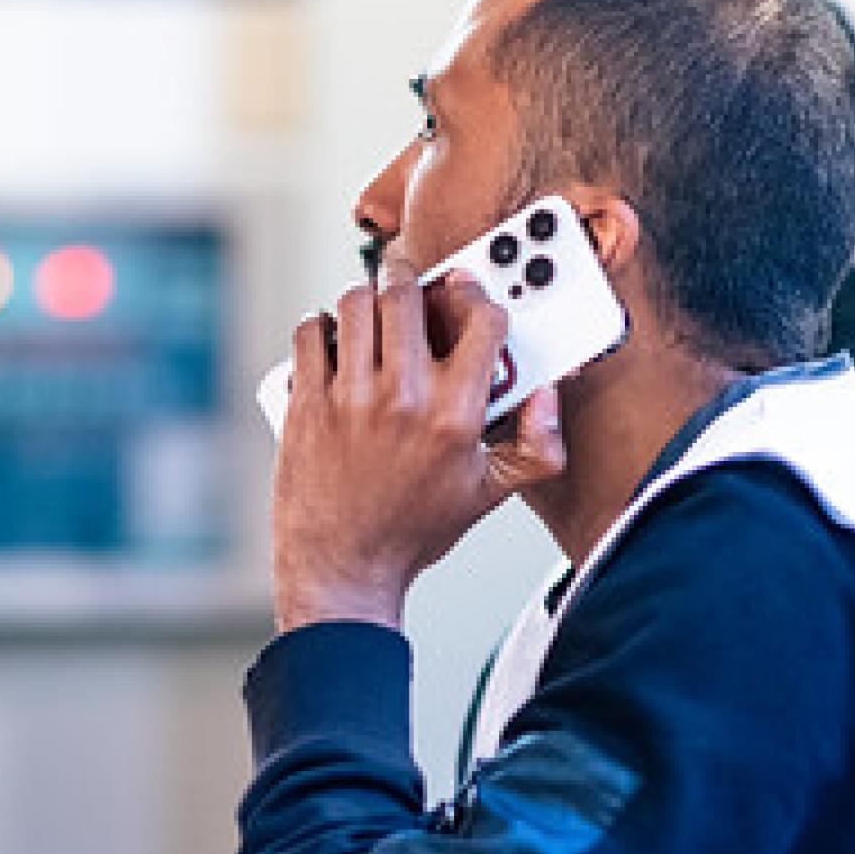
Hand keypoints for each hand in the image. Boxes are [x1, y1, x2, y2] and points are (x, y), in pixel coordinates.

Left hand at [273, 256, 566, 632]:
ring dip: (366, 298)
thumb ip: (536, 447)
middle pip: (409, 295)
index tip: (465, 295)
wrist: (344, 570)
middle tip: (411, 292)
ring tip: (372, 316)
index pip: (481, 321)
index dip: (476, 298)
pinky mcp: (307, 403)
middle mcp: (404, 398)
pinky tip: (334, 341)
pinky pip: (311, 333)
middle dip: (412, 283)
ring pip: (356, 303)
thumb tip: (547, 395)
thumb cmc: (413, 531)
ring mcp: (350, 398)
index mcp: (456, 416)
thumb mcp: (488, 494)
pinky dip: (321, 326)